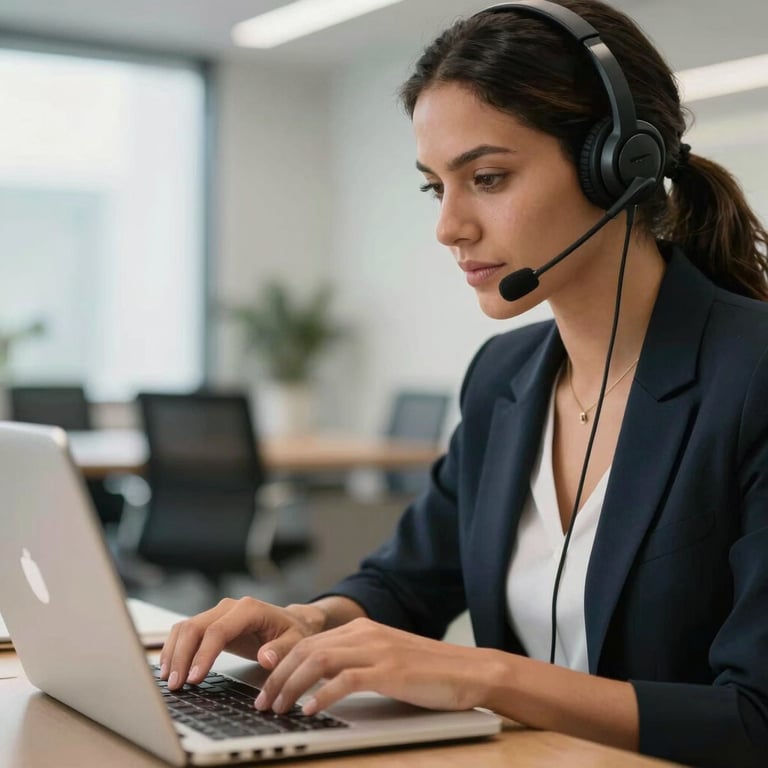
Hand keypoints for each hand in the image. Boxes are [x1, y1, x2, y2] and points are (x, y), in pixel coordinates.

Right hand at [159, 597, 323, 689]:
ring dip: (173, 653)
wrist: (291, 622)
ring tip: (169, 681)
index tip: (194, 678)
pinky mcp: (210, 623)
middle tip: (176, 686)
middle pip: (195, 627)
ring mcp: (217, 613)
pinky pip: (185, 632)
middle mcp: (229, 607)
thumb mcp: (295, 642)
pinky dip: (174, 649)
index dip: (203, 654)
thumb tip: (266, 658)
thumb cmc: (293, 632)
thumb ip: (282, 650)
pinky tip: (169, 669)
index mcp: (249, 609)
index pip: (218, 630)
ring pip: (185, 628)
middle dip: (182, 657)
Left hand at [254, 617, 495, 715]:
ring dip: (292, 686)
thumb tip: (319, 683)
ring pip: (319, 661)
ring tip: (278, 708)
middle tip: (263, 702)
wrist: (470, 670)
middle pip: (307, 649)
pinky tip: (310, 710)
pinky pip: (346, 680)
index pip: (309, 642)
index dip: (282, 664)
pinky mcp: (390, 670)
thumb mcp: (386, 658)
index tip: (265, 685)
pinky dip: (323, 695)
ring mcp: (377, 650)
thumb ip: (356, 662)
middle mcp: (365, 633)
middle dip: (278, 677)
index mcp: (362, 628)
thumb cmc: (428, 671)